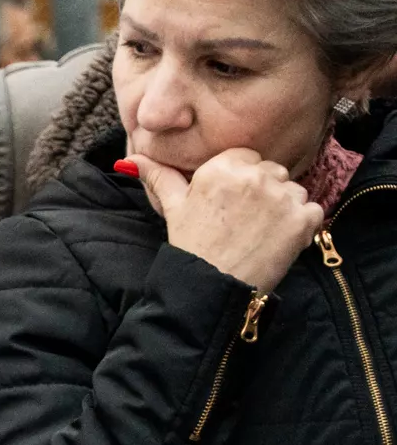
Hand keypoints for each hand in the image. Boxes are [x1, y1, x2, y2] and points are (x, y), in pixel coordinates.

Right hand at [137, 148, 324, 291]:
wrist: (211, 287)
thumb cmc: (191, 247)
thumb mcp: (172, 208)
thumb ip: (159, 177)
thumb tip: (131, 159)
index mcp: (222, 168)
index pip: (247, 157)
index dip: (242, 180)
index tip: (232, 204)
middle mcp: (254, 176)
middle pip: (273, 171)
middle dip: (265, 192)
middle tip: (245, 222)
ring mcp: (282, 197)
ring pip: (294, 190)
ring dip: (285, 208)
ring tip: (261, 233)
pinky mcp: (303, 219)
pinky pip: (313, 211)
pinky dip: (302, 226)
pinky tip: (279, 241)